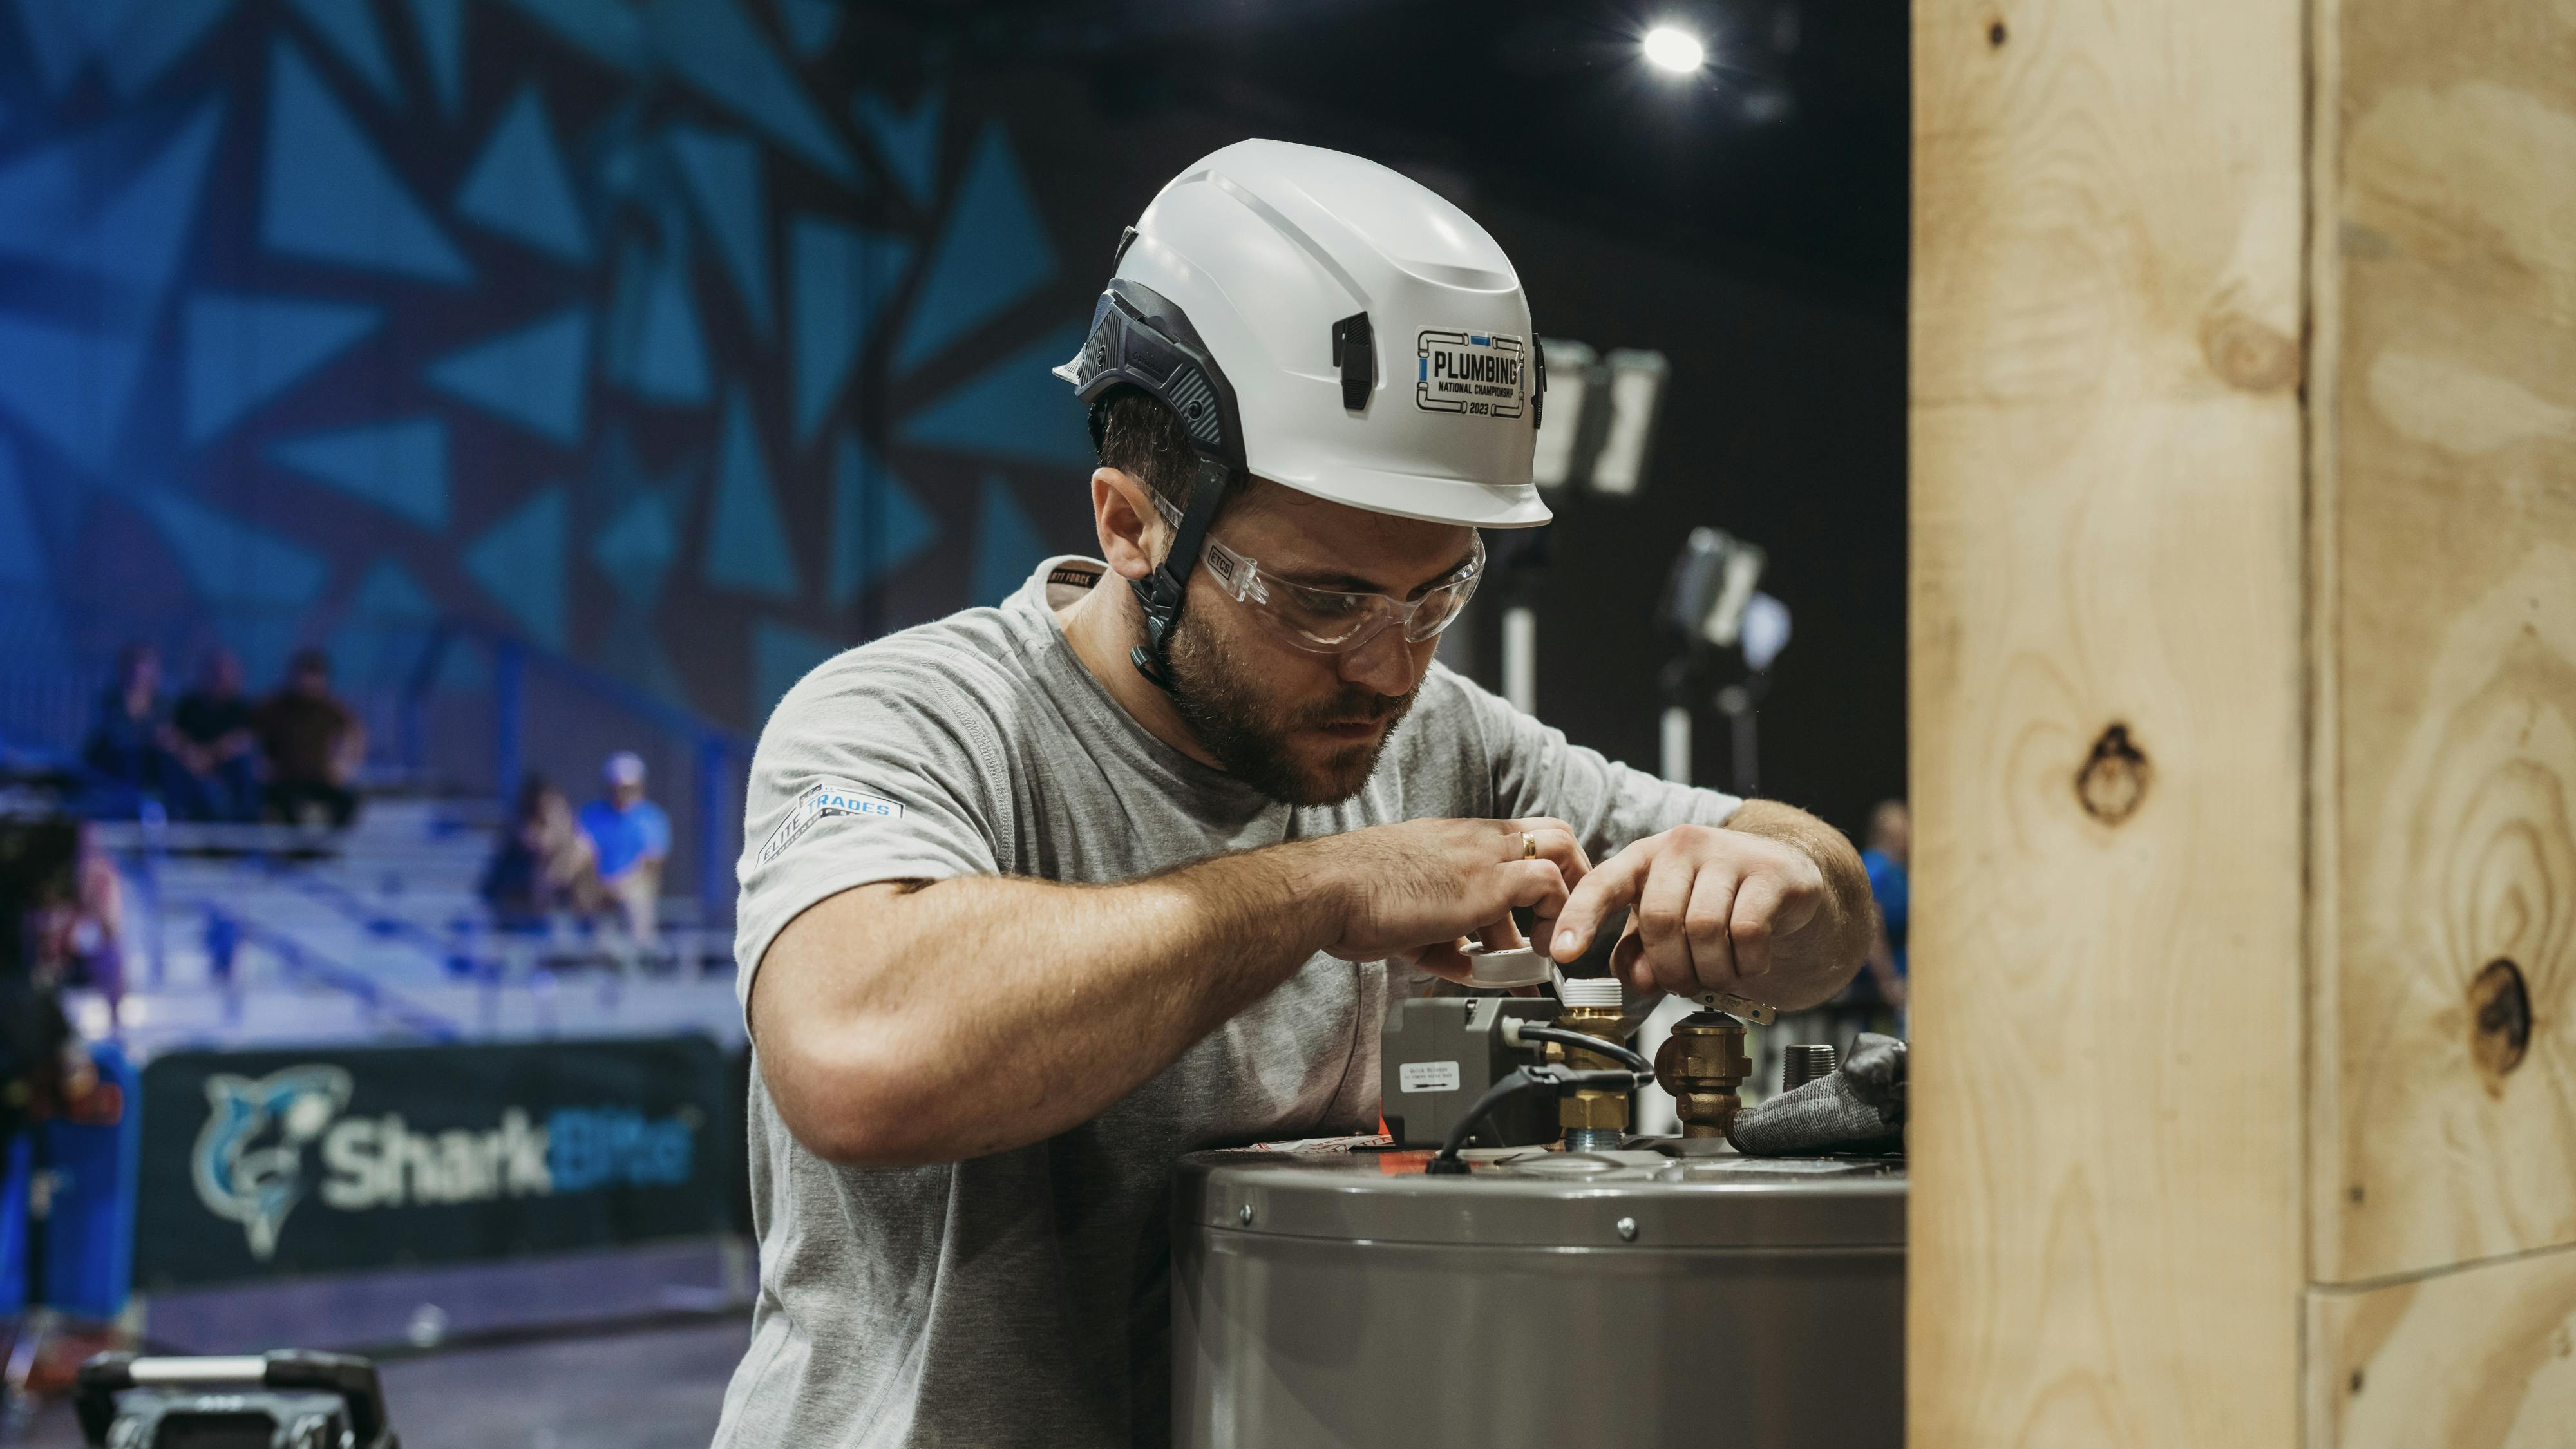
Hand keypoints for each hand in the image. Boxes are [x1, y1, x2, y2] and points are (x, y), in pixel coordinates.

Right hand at [1304, 817, 1589, 970]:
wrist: (1329, 889)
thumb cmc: (1350, 899)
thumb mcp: (1405, 916)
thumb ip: (1442, 938)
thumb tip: (1462, 962)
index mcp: (1454, 840)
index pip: (1516, 836)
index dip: (1539, 869)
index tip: (1539, 911)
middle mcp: (1475, 839)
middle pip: (1553, 831)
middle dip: (1571, 875)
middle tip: (1562, 920)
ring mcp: (1484, 856)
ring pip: (1560, 848)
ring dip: (1565, 901)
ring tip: (1550, 948)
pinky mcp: (1488, 883)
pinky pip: (1547, 886)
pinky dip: (1553, 921)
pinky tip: (1536, 955)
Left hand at [1549, 824, 1824, 999]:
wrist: (1788, 883)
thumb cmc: (1718, 905)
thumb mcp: (1668, 926)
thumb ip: (1640, 951)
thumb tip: (1637, 978)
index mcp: (1645, 858)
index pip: (1602, 884)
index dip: (1579, 919)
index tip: (1562, 954)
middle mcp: (1683, 846)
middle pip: (1659, 919)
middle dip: (1670, 968)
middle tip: (1684, 985)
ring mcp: (1729, 854)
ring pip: (1703, 929)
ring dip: (1710, 971)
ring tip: (1719, 976)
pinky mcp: (1771, 874)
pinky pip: (1747, 932)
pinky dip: (1746, 963)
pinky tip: (1749, 963)